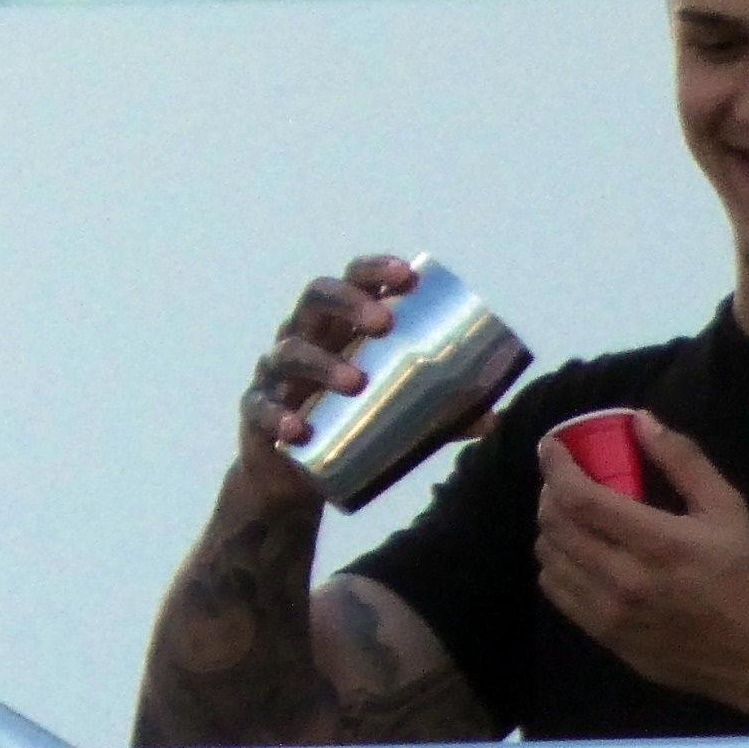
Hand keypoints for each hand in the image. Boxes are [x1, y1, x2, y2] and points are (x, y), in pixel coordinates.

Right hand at [234, 253, 419, 499]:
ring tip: (355, 383)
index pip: (353, 281)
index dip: (376, 271)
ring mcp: (275, 374)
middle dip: (350, 303)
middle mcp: (303, 337)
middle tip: (384, 324)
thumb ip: (438, 414)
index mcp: (338, 327)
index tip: (408, 278)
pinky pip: (262, 408)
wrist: (291, 476)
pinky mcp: (256, 413)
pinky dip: (280, 416)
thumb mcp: (394, 415)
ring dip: (322, 363)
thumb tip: (491, 416)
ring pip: (290, 353)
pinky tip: (299, 430)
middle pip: (316, 299)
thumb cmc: (347, 424)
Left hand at [535, 415, 748, 713]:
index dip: (556, 468)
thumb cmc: (746, 578)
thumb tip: (641, 420)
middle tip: (562, 479)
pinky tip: (574, 552)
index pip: (581, 499)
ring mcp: (609, 613)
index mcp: (657, 543)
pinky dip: (555, 565)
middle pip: (556, 528)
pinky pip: (557, 593)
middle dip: (550, 494)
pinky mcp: (604, 636)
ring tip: (567, 513)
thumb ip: (683, 461)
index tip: (550, 447)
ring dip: (550, 530)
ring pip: (550, 561)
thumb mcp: (728, 509)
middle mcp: (624, 580)